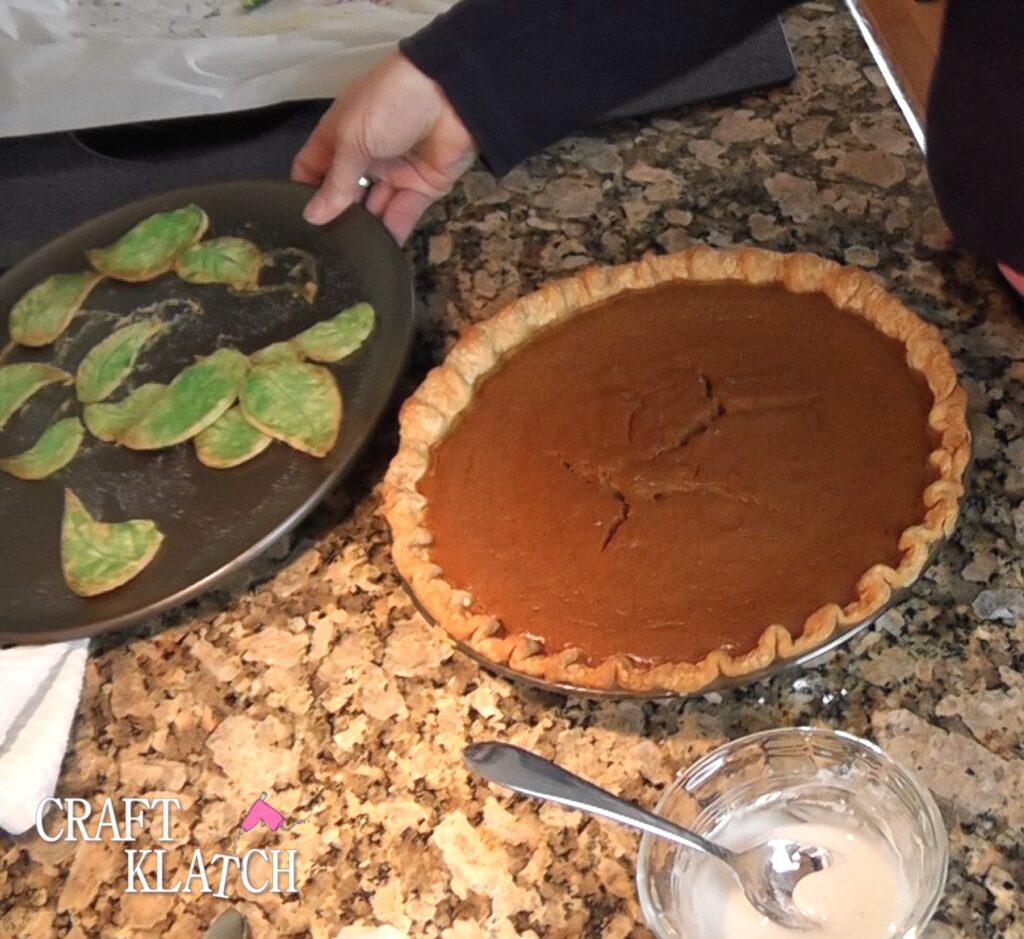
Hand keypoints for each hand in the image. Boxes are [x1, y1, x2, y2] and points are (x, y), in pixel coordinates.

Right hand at [292, 51, 476, 242]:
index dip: (304, 192)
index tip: (295, 223)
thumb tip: (312, 217)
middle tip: (323, 251)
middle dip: (336, 217)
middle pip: (345, 194)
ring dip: (364, 229)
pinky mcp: (422, 188)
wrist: (450, 93)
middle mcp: (365, 156)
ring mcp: (394, 173)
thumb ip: (336, 182)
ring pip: (373, 209)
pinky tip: (378, 255)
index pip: (313, 168)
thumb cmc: (389, 104)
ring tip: (348, 258)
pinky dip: (392, 233)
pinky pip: (402, 215)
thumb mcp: (353, 139)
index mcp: (341, 135)